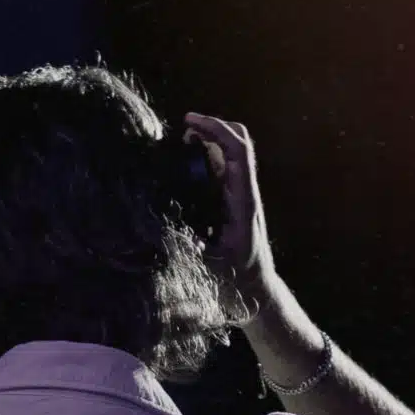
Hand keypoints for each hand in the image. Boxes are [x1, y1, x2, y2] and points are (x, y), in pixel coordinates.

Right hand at [183, 113, 277, 319]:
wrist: (256, 291)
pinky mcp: (235, 203)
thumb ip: (187, 240)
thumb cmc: (235, 280)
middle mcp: (246, 193)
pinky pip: (224, 170)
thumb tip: (158, 221)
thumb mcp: (207, 261)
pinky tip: (187, 164)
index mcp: (243, 202)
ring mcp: (241, 196)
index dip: (215, 130)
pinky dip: (207, 158)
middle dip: (213, 127)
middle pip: (240, 142)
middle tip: (184, 128)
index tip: (188, 122)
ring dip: (210, 141)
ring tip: (183, 141)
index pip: (237, 152)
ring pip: (232, 154)